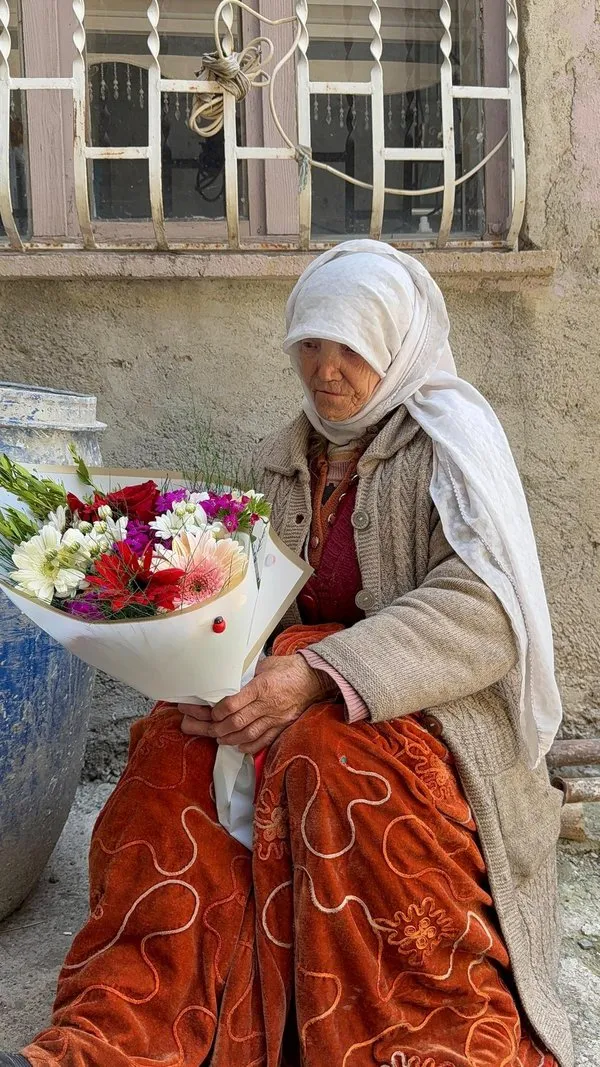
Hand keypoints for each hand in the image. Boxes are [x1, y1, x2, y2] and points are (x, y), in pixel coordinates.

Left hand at [178, 655, 337, 753]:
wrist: (314, 678)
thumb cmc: (288, 668)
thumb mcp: (265, 665)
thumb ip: (248, 675)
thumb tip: (231, 682)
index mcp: (261, 686)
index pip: (233, 703)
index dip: (218, 711)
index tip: (211, 713)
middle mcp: (267, 704)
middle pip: (238, 722)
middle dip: (219, 728)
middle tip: (208, 728)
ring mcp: (276, 717)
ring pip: (248, 734)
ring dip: (230, 738)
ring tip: (219, 738)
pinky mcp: (282, 725)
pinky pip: (264, 740)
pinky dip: (249, 746)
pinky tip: (238, 746)